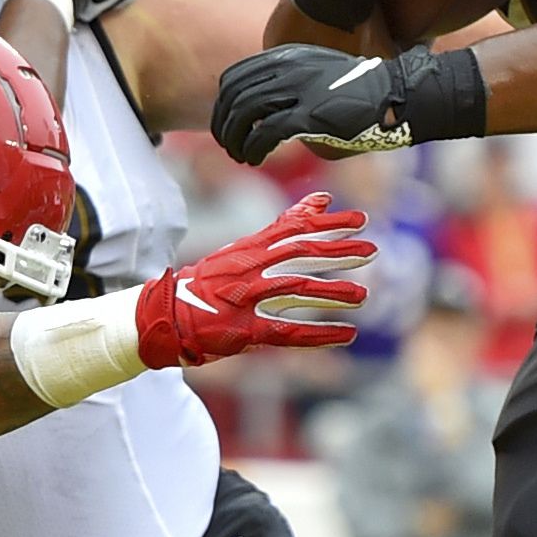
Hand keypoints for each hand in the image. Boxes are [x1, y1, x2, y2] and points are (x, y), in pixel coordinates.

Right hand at [135, 192, 372, 365]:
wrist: (164, 315)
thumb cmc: (208, 283)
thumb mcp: (241, 250)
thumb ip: (282, 228)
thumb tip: (319, 201)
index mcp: (248, 249)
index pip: (293, 230)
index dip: (328, 225)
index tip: (360, 221)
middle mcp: (249, 269)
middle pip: (300, 255)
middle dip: (337, 252)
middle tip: (372, 251)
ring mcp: (246, 299)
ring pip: (297, 290)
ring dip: (332, 292)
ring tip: (363, 295)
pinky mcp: (245, 330)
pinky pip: (287, 331)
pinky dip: (319, 334)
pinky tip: (345, 335)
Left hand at [209, 41, 486, 164]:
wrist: (398, 95)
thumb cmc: (365, 90)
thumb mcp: (322, 74)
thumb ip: (294, 85)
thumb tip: (271, 111)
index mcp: (289, 57)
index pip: (236, 76)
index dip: (225, 103)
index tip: (228, 123)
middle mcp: (288, 70)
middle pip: (234, 95)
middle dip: (224, 123)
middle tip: (228, 145)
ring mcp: (298, 91)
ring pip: (244, 113)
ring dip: (234, 139)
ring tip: (240, 156)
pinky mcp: (309, 115)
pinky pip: (265, 132)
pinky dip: (253, 148)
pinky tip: (254, 159)